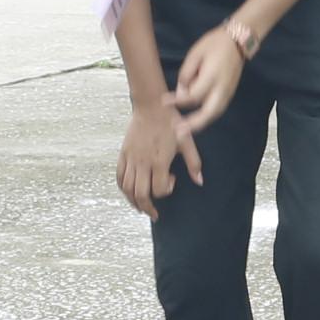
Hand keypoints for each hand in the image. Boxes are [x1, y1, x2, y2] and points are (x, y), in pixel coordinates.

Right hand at [116, 98, 200, 219]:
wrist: (151, 106)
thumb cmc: (171, 123)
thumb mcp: (187, 142)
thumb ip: (194, 163)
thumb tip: (200, 181)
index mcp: (159, 160)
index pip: (159, 189)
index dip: (166, 191)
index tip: (172, 181)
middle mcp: (143, 162)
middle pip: (140, 194)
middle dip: (147, 208)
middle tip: (154, 214)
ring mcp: (131, 158)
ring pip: (127, 188)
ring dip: (134, 201)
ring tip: (141, 208)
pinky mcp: (124, 153)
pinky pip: (119, 176)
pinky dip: (123, 188)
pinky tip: (130, 192)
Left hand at [170, 26, 248, 129]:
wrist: (237, 42)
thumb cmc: (213, 45)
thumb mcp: (195, 54)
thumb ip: (186, 74)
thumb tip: (181, 94)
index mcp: (212, 77)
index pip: (193, 96)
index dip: (178, 101)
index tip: (164, 101)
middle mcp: (222, 88)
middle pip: (208, 112)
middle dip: (193, 124)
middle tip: (179, 132)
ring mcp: (228, 93)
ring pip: (213, 114)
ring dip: (199, 124)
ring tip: (184, 132)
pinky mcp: (229, 94)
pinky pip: (216, 110)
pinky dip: (205, 118)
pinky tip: (194, 122)